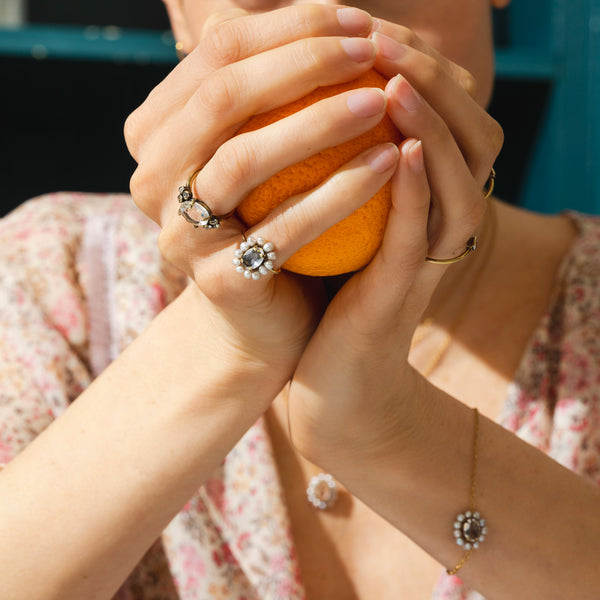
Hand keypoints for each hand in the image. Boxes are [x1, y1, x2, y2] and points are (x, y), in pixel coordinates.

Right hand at [124, 4, 402, 373]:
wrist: (264, 314)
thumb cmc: (272, 218)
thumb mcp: (266, 145)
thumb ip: (273, 90)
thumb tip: (319, 12)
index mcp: (156, 133)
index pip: (216, 54)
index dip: (288, 27)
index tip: (355, 21)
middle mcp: (151, 178)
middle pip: (222, 98)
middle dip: (303, 63)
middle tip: (370, 51)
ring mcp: (178, 233)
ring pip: (244, 158)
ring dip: (321, 121)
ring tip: (382, 101)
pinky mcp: (217, 279)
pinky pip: (285, 227)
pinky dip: (341, 192)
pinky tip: (389, 163)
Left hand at [286, 22, 502, 471]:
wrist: (332, 370)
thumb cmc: (325, 283)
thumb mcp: (332, 213)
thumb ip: (331, 161)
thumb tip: (292, 96)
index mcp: (425, 200)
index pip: (445, 114)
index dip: (417, 64)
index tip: (367, 27)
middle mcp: (441, 223)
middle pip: (469, 135)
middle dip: (431, 80)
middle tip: (384, 38)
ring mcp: (431, 259)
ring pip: (456, 180)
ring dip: (432, 125)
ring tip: (395, 79)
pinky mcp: (405, 294)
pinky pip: (418, 234)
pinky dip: (417, 191)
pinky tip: (400, 150)